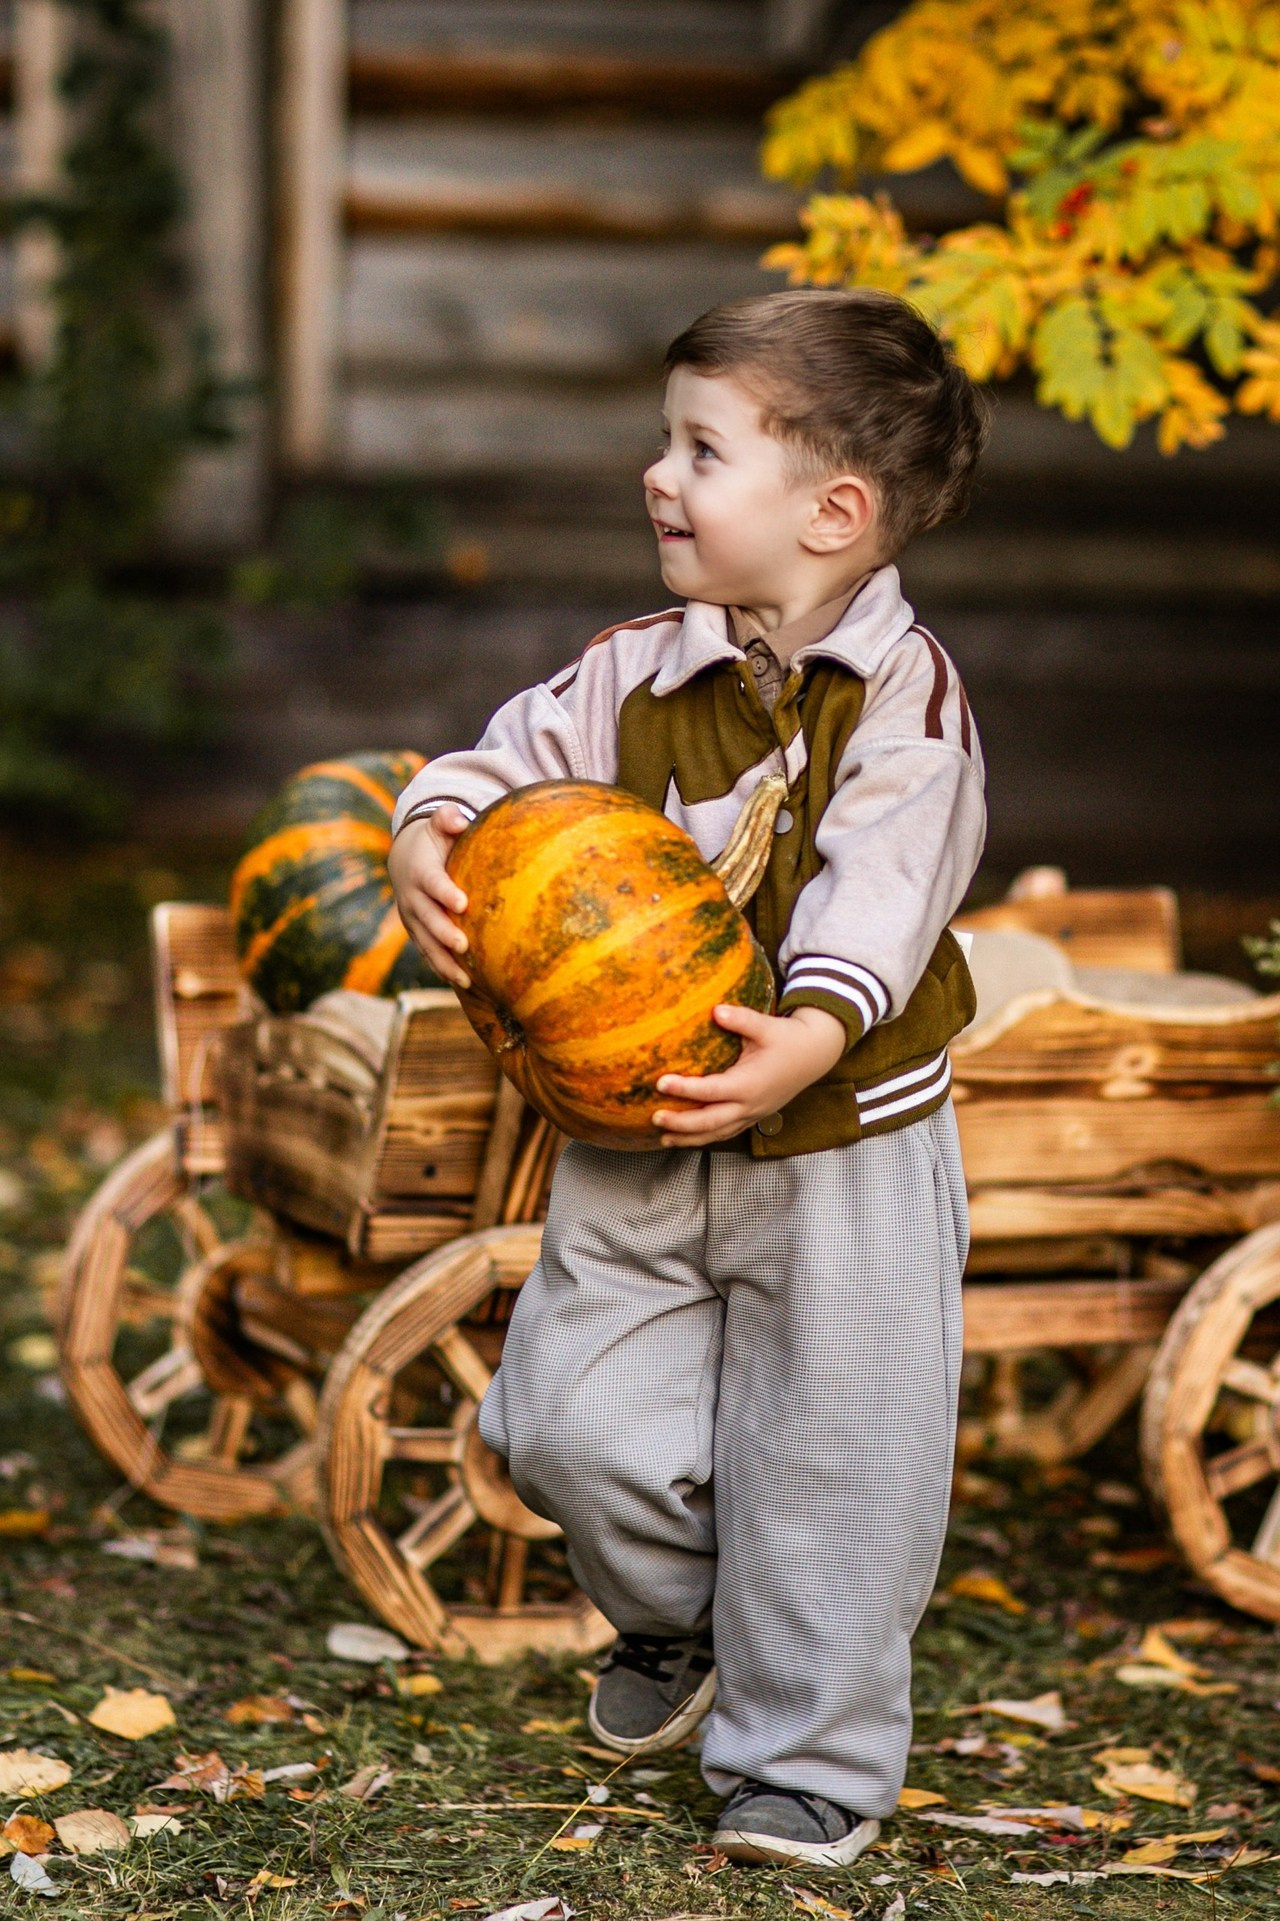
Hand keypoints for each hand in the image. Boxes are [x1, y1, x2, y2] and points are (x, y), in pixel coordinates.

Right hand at [387, 805, 472, 987]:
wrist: (405, 859)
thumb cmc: (434, 842)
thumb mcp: (438, 826)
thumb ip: (448, 819)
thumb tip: (459, 819)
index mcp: (421, 871)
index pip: (433, 882)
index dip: (445, 892)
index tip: (462, 904)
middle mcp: (413, 898)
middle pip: (428, 918)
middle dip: (444, 933)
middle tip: (464, 946)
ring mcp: (413, 918)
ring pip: (427, 942)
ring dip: (444, 961)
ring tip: (466, 979)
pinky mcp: (417, 932)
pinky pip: (427, 952)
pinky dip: (441, 967)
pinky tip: (461, 983)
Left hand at [652, 1004, 845, 1146]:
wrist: (814, 1055)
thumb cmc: (788, 1039)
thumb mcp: (766, 1026)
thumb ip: (741, 1019)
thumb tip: (716, 1010)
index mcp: (750, 1083)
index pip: (711, 1090)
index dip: (685, 1089)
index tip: (660, 1082)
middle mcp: (750, 1104)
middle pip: (711, 1122)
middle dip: (681, 1124)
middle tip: (655, 1118)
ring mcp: (753, 1114)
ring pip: (718, 1133)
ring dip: (690, 1138)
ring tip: (664, 1139)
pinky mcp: (754, 1116)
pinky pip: (726, 1132)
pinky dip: (705, 1137)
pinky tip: (687, 1138)